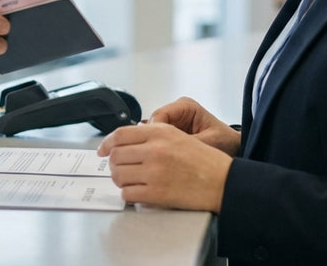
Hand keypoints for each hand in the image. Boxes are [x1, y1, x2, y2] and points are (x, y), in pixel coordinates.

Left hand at [97, 122, 231, 212]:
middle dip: (113, 164)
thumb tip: (126, 141)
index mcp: (160, 133)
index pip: (120, 134)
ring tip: (129, 181)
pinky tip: (137, 192)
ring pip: (118, 175)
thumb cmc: (204, 161)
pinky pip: (127, 193)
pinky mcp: (156, 193)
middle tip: (119, 168)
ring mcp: (154, 172)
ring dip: (120, 179)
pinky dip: (128, 194)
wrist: (224, 182)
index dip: (106, 143)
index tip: (102, 150)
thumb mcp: (178, 136)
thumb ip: (152, 134)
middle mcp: (155, 150)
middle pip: (115, 155)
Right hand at [149, 96, 240, 155]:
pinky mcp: (171, 134)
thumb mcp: (209, 141)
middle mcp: (176, 112)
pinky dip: (162, 152)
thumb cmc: (227, 142)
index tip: (157, 149)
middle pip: (152, 125)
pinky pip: (158, 142)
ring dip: (159, 148)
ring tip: (169, 161)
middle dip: (155, 142)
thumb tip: (164, 145)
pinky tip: (170, 161)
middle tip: (160, 158)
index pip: (159, 115)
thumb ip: (187, 142)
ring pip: (153, 135)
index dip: (154, 132)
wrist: (235, 150)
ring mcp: (173, 123)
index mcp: (186, 106)